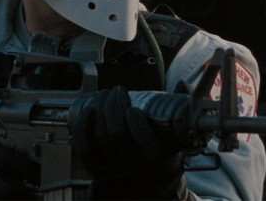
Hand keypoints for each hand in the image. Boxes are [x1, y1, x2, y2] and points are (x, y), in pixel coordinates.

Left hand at [70, 86, 187, 199]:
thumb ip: (180, 109)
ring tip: (105, 94)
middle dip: (114, 105)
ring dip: (100, 109)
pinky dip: (83, 127)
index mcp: (158, 159)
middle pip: (117, 134)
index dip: (136, 121)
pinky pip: (85, 148)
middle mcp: (134, 166)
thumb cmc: (161, 149)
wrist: (145, 181)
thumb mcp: (176, 135)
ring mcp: (114, 168)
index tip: (136, 109)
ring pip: (101, 137)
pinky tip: (88, 110)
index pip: (144, 142)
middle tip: (118, 90)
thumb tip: (182, 85)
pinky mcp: (97, 168)